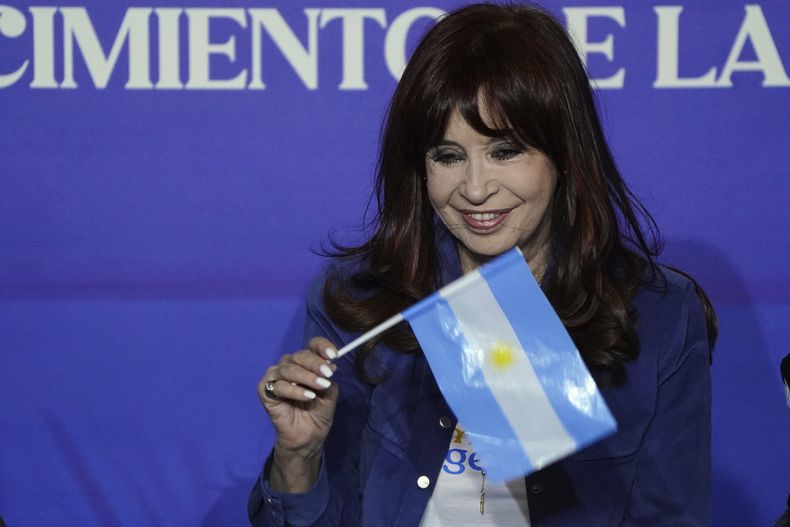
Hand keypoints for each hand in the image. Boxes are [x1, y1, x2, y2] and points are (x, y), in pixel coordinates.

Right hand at [258, 337, 338, 491]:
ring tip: (320, 387)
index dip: (322, 346)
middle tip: (328, 373)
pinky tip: (308, 396)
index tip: (334, 354)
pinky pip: (279, 386)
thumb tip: (330, 365)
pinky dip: (294, 390)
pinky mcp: (265, 391)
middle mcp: (289, 365)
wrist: (307, 437)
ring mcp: (275, 377)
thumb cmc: (317, 412)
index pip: (312, 346)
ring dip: (307, 377)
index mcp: (305, 363)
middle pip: (300, 356)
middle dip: (315, 363)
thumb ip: (328, 378)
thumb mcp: (329, 393)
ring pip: (289, 369)